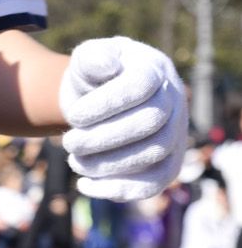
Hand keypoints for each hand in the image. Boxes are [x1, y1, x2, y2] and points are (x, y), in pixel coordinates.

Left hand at [60, 37, 186, 201]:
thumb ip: (92, 58)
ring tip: (75, 161)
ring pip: (155, 155)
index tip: (72, 116)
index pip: (139, 86)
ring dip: (110, 164)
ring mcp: (177, 131)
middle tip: (69, 143)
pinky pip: (156, 181)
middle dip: (104, 138)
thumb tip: (103, 66)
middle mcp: (174, 100)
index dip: (106, 104)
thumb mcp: (87, 58)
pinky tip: (86, 186)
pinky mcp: (170, 160)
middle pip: (150, 124)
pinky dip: (121, 189)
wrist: (99, 96)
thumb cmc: (93, 75)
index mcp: (154, 68)